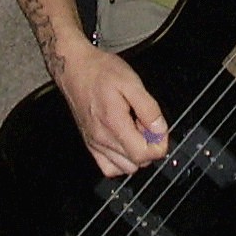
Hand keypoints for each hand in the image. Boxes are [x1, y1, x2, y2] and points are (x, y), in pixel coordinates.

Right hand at [53, 43, 169, 177]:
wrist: (75, 68)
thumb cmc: (101, 72)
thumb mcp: (131, 82)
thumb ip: (148, 108)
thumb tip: (160, 129)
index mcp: (113, 123)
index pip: (143, 154)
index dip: (159, 144)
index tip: (160, 129)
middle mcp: (101, 138)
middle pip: (136, 163)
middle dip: (148, 146)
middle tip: (145, 123)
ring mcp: (94, 143)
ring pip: (124, 167)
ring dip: (136, 153)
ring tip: (135, 130)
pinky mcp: (90, 144)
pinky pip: (109, 167)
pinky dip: (121, 160)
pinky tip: (125, 141)